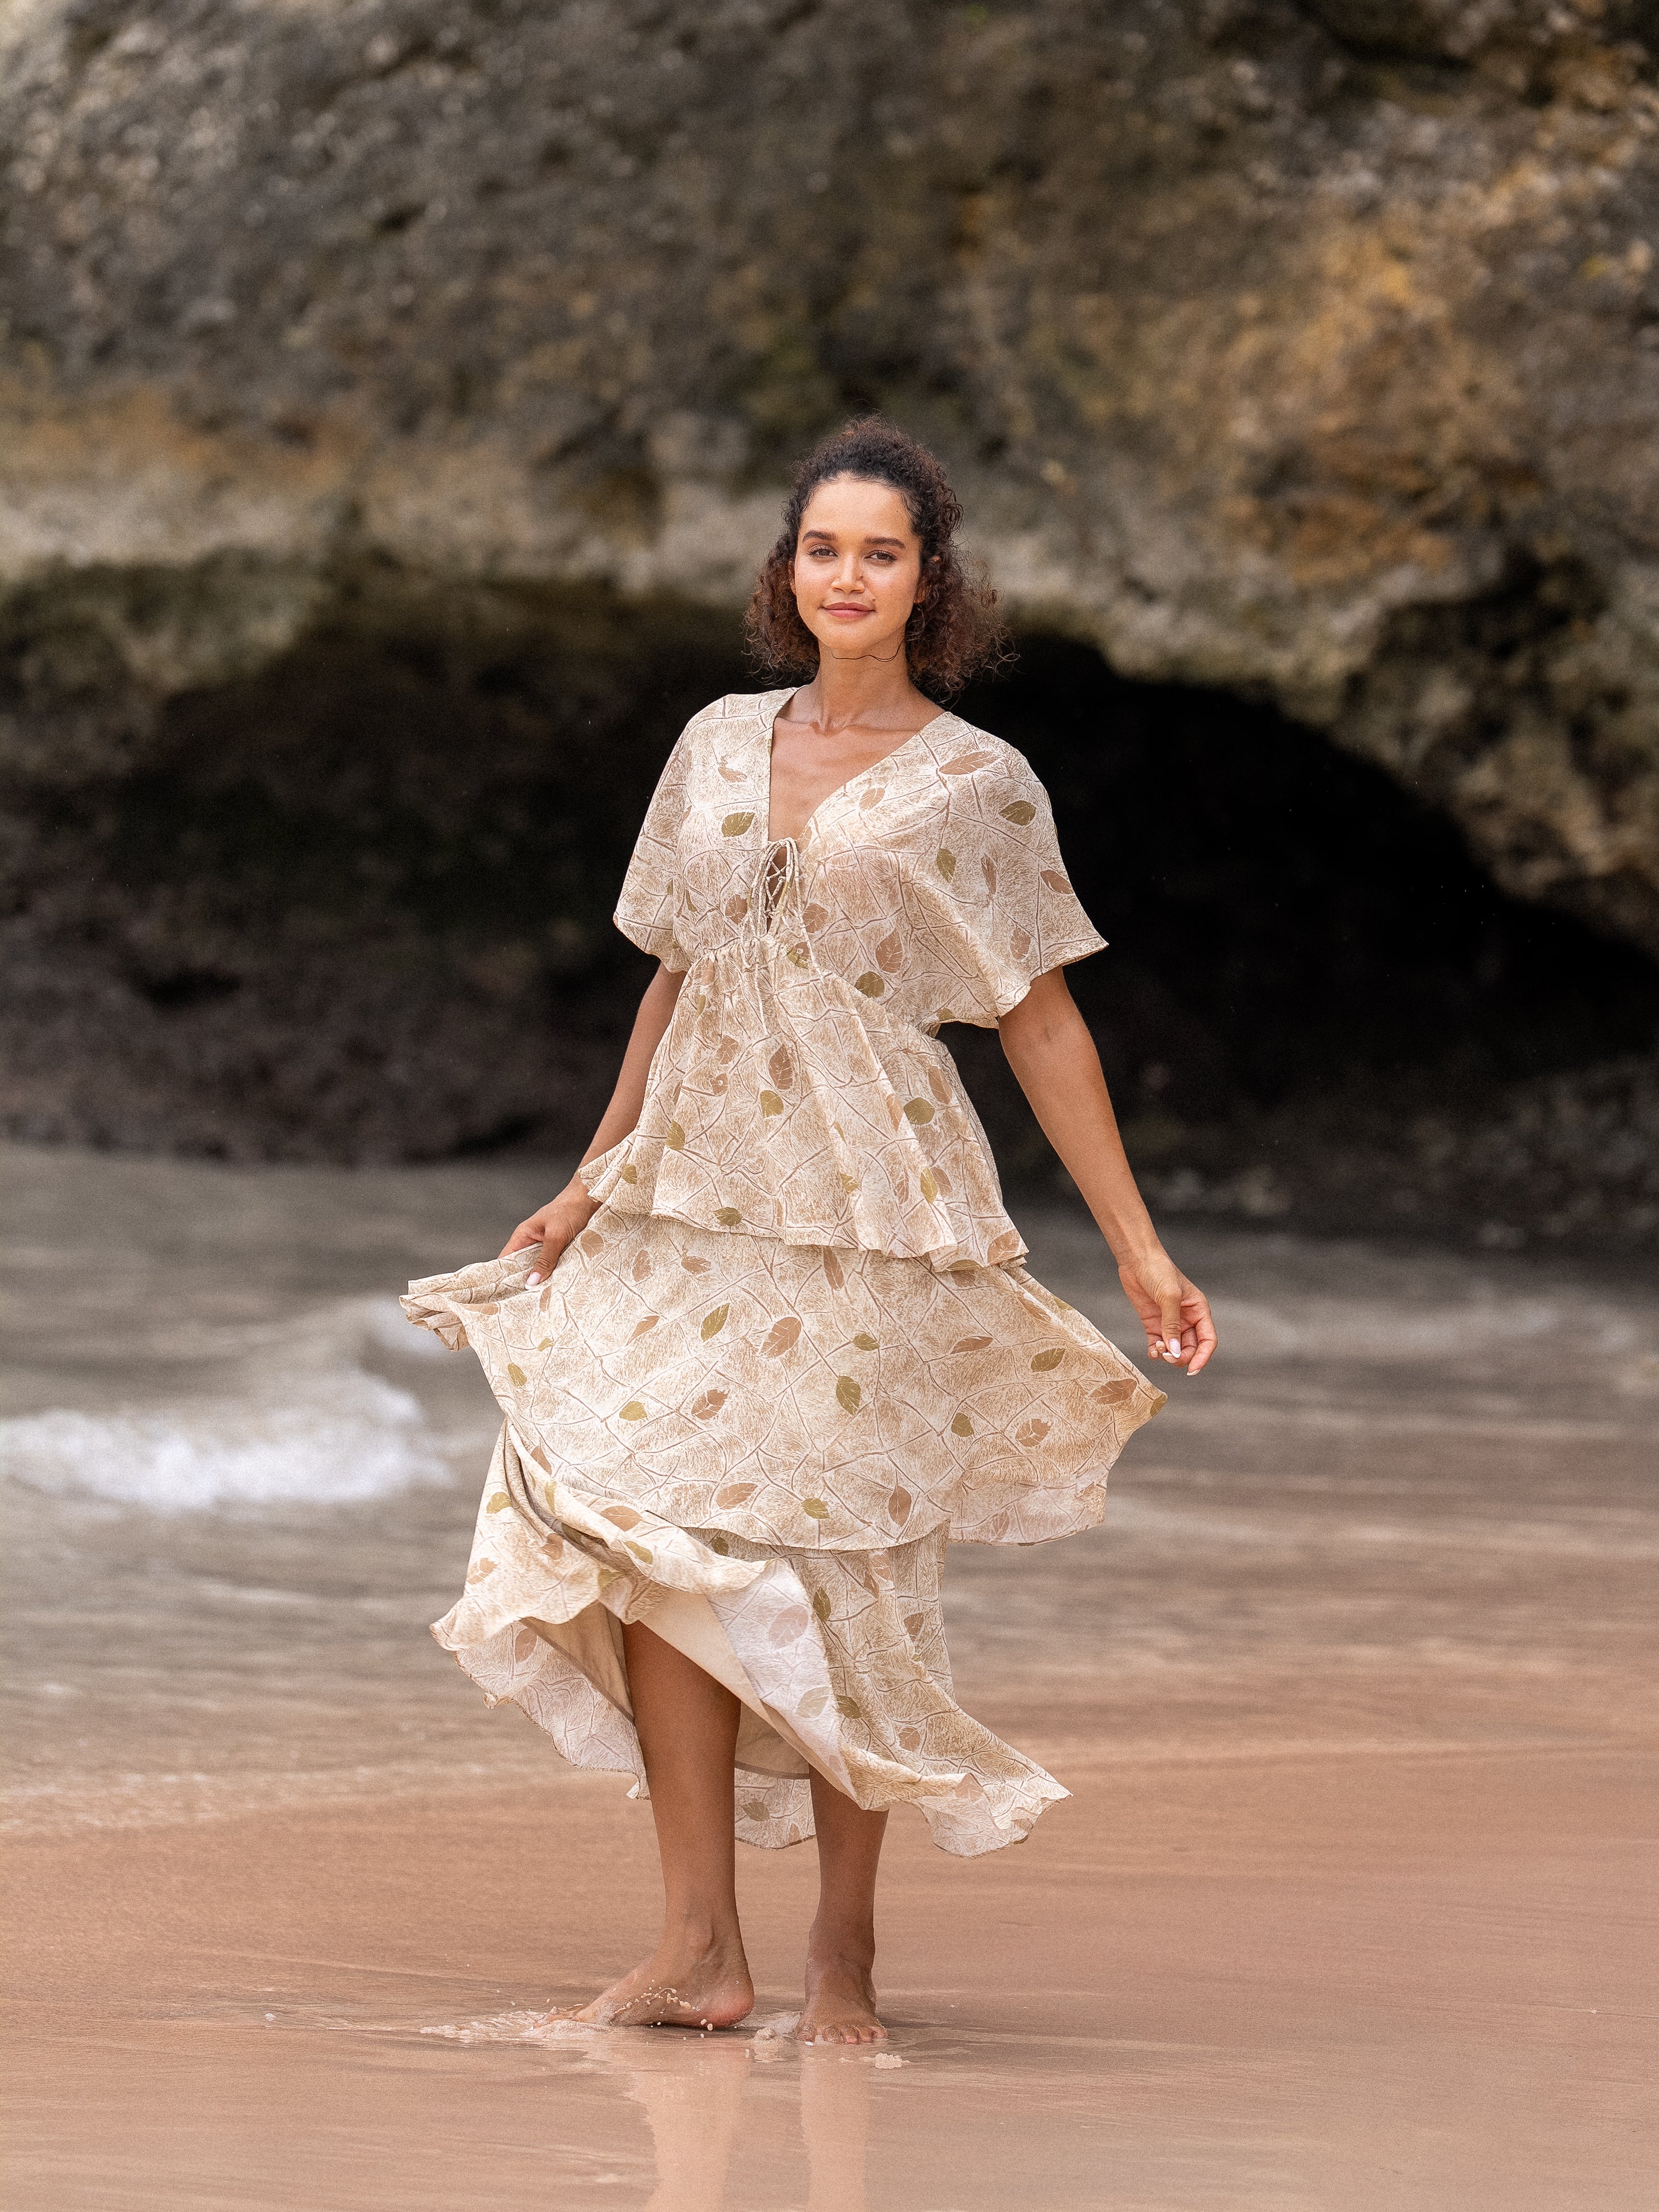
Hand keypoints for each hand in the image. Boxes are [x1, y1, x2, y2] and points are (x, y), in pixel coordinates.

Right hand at [500, 1180, 600, 1283]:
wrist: (590, 1198)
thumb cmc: (570, 1209)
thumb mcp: (556, 1236)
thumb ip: (545, 1259)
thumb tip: (532, 1280)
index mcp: (523, 1235)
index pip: (505, 1259)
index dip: (503, 1275)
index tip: (505, 1292)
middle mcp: (532, 1241)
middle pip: (522, 1266)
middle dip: (525, 1280)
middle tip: (527, 1297)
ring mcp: (545, 1245)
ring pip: (538, 1266)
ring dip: (542, 1277)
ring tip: (542, 1293)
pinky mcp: (559, 1248)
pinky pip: (552, 1264)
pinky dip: (554, 1272)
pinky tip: (557, 1281)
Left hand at [1117, 1249, 1216, 1376]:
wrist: (1137, 1259)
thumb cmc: (1158, 1271)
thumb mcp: (1169, 1297)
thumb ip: (1171, 1325)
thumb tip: (1174, 1351)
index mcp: (1199, 1311)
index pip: (1208, 1340)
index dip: (1203, 1357)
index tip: (1192, 1370)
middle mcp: (1187, 1319)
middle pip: (1191, 1349)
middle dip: (1181, 1357)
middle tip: (1168, 1356)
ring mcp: (1170, 1323)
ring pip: (1175, 1349)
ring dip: (1168, 1355)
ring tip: (1157, 1348)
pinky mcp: (1153, 1324)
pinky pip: (1158, 1345)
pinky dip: (1156, 1352)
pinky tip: (1152, 1351)